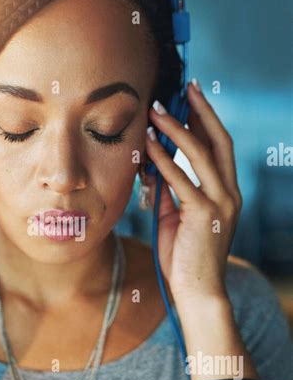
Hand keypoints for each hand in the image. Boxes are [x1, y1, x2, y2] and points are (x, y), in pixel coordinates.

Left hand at [144, 80, 241, 302]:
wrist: (197, 292)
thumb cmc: (184, 258)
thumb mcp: (173, 218)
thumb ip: (167, 193)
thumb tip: (151, 168)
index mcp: (226, 193)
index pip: (219, 148)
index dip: (206, 121)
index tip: (191, 99)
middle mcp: (229, 193)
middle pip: (218, 141)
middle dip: (201, 111)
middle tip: (185, 88)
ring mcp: (220, 203)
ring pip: (200, 153)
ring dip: (177, 128)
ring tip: (156, 111)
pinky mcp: (203, 214)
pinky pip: (181, 179)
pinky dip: (164, 160)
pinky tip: (150, 145)